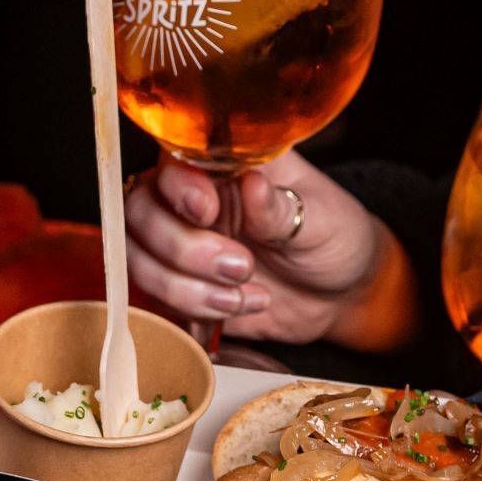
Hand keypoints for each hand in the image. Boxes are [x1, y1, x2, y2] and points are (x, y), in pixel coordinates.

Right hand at [125, 154, 416, 348]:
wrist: (341, 295)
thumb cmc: (335, 238)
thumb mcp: (322, 218)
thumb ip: (282, 207)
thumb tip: (252, 186)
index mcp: (225, 167)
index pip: (171, 164)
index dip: (178, 189)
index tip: (208, 212)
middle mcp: (192, 202)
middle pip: (141, 214)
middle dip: (183, 249)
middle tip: (241, 268)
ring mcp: (182, 246)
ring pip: (139, 261)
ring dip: (184, 289)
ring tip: (244, 299)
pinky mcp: (182, 289)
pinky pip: (155, 303)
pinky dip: (187, 315)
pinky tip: (231, 316)